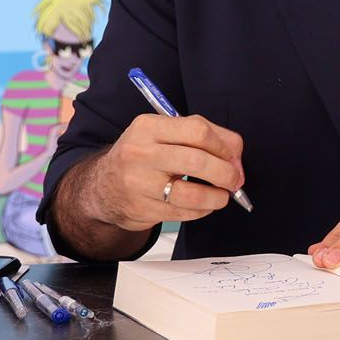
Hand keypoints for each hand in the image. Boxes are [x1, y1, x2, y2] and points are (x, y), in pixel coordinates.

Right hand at [79, 113, 245, 231]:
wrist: (104, 187)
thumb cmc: (145, 156)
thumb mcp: (165, 133)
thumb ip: (204, 135)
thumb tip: (236, 154)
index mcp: (149, 126)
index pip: (198, 131)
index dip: (223, 146)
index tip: (233, 157)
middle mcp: (140, 152)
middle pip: (197, 161)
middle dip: (226, 173)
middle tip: (234, 180)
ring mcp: (138, 183)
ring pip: (192, 194)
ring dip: (217, 197)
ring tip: (222, 196)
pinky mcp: (141, 209)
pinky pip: (182, 213)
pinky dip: (201, 211)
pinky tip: (204, 206)